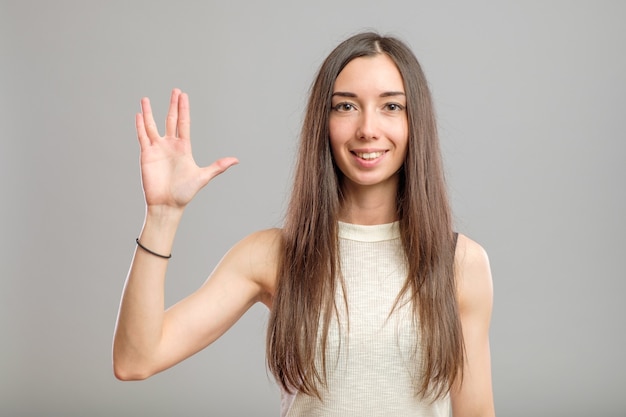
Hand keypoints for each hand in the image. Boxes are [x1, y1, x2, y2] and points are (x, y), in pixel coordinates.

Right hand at [135, 89, 237, 210]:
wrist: (167, 205)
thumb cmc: (185, 193)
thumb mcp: (203, 176)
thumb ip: (218, 166)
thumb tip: (236, 160)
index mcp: (184, 148)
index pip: (183, 123)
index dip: (183, 109)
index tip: (183, 96)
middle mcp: (170, 145)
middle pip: (171, 120)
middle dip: (173, 105)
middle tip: (175, 90)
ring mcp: (157, 149)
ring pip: (152, 126)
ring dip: (149, 112)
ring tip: (146, 99)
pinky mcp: (146, 155)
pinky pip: (143, 137)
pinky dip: (140, 126)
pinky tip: (139, 114)